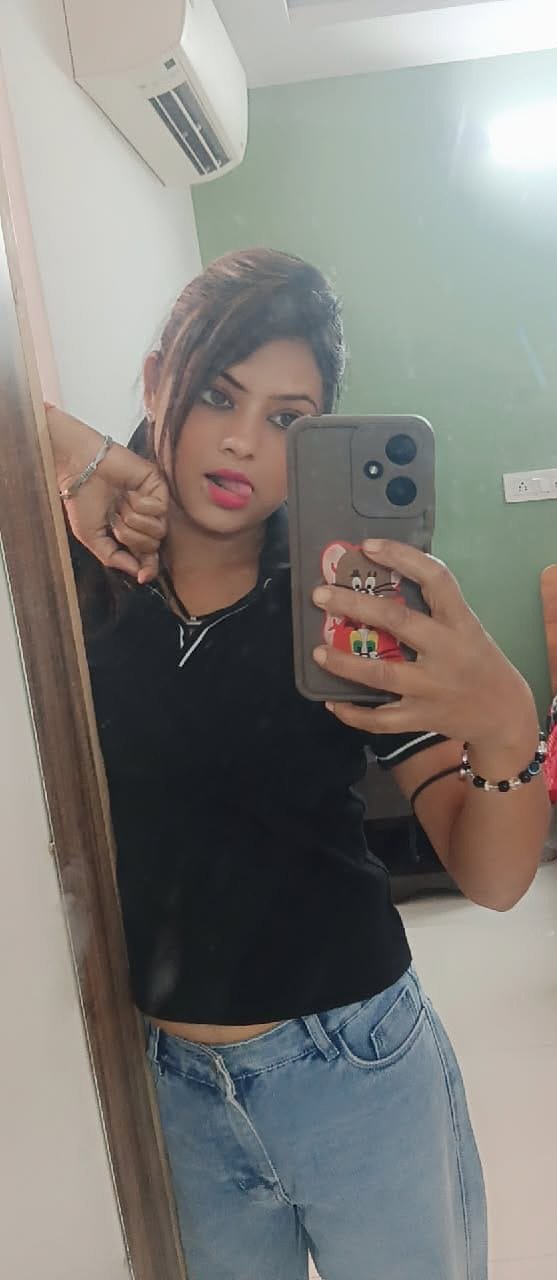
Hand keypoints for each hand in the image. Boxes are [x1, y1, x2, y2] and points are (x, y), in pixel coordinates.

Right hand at [46, 405, 167, 583]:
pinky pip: (160, 509)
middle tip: (114, 518)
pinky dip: (141, 504)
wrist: (79, 470)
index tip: (144, 576)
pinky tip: (130, 492)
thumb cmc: (82, 500)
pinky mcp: (158, 487)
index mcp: (129, 531)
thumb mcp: (92, 537)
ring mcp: (153, 503)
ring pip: (158, 530)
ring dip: (133, 520)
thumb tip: (138, 574)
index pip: (147, 556)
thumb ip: (113, 558)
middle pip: (152, 545)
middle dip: (130, 536)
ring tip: (120, 503)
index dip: (148, 567)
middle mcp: (144, 519)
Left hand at [312, 538, 535, 750]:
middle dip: (355, 605)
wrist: (504, 715)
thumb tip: (384, 578)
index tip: (369, 546)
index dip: (402, 557)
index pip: (436, 578)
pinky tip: (333, 703)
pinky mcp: (422, 717)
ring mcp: (433, 688)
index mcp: (461, 622)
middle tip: (321, 594)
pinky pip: (381, 719)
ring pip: (381, 674)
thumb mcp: (468, 628)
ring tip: (317, 652)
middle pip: (398, 622)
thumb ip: (435, 609)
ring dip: (344, 663)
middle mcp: (447, 651)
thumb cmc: (479, 662)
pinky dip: (354, 714)